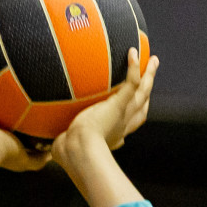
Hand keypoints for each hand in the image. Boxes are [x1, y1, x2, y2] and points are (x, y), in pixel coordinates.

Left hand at [51, 49, 158, 169]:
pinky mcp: (118, 105)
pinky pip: (131, 83)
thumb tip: (53, 144)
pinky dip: (134, 67)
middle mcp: (123, 125)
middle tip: (152, 74)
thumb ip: (67, 142)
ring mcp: (122, 114)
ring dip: (150, 74)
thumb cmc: (69, 153)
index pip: (131, 121)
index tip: (140, 102)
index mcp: (114, 135)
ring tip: (153, 59)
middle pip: (142, 104)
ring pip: (142, 91)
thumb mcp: (70, 147)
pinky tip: (134, 52)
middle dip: (148, 89)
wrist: (77, 152)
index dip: (138, 110)